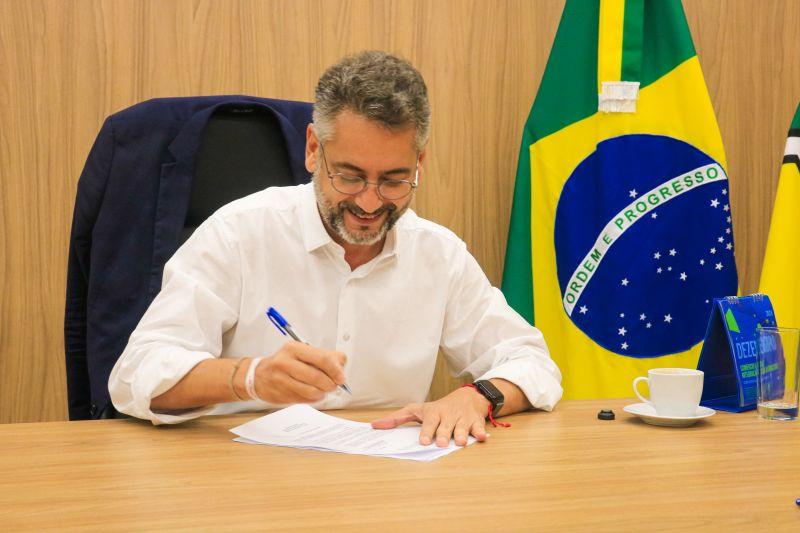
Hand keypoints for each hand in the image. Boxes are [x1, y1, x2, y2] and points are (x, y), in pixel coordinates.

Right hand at [254, 341, 346, 403]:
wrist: (259, 376)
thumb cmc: (286, 363)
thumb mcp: (303, 352)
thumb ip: (324, 356)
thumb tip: (341, 365)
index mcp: (294, 348)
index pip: (322, 359)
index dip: (336, 370)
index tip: (341, 377)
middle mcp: (285, 362)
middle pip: (318, 377)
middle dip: (330, 384)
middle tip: (333, 386)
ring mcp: (281, 380)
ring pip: (311, 391)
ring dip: (322, 393)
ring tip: (321, 390)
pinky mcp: (280, 394)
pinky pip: (304, 400)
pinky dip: (312, 399)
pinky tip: (310, 394)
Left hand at [370, 387, 489, 446]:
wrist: (467, 397)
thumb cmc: (438, 408)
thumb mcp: (417, 410)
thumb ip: (397, 418)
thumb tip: (374, 425)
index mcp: (433, 413)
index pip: (429, 422)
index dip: (426, 431)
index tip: (423, 441)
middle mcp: (448, 415)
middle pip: (445, 426)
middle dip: (443, 434)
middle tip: (440, 443)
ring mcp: (462, 419)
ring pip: (462, 427)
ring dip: (461, 434)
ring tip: (459, 442)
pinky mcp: (476, 422)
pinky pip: (479, 427)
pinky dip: (480, 432)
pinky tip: (481, 437)